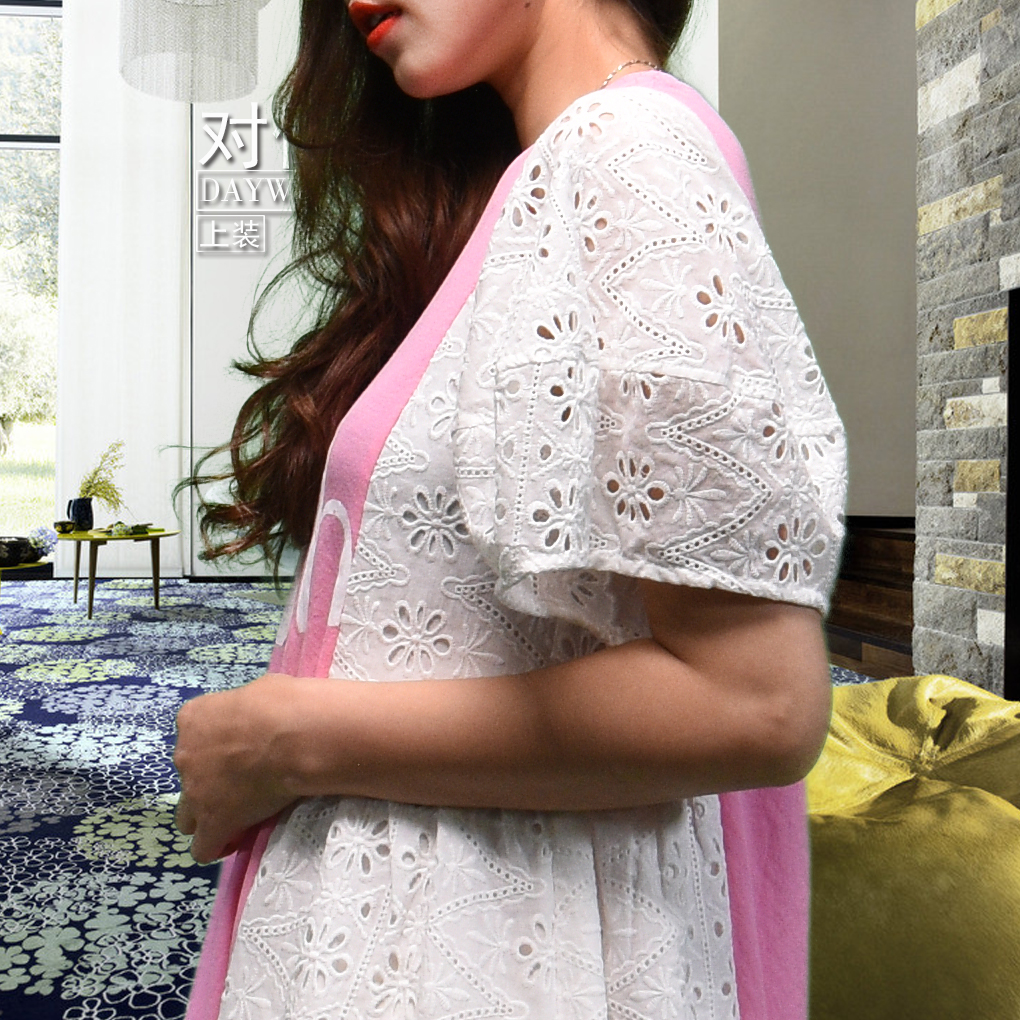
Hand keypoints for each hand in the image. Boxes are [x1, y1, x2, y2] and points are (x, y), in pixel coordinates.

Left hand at [173, 674, 302, 863]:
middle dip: (209, 783)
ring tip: (237, 816)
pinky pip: (204, 847)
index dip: (215, 747)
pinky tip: (235, 840)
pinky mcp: (213, 823)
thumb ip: (247, 710)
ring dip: (207, 816)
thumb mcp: (259, 692)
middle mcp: (185, 755)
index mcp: (194, 718)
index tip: (238, 753)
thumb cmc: (282, 704)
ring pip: (188, 817)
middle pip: (188, 778)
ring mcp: (195, 792)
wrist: (292, 735)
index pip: (193, 736)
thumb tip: (258, 717)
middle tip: (242, 782)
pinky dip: (217, 845)